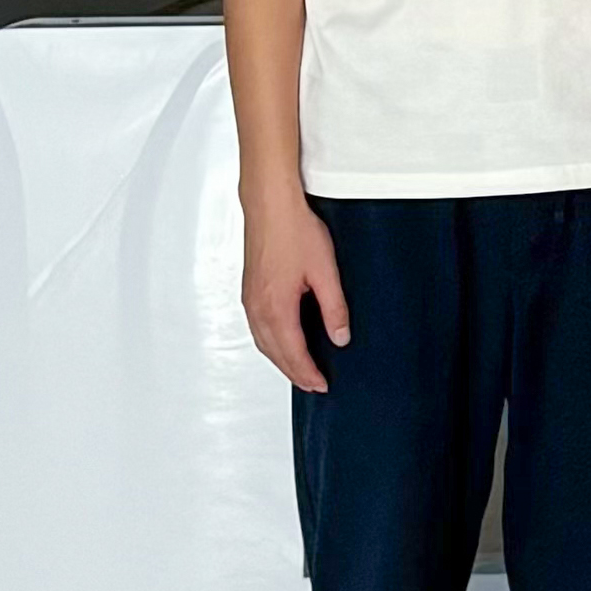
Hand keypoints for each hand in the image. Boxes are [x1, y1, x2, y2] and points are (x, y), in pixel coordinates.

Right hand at [241, 194, 348, 393]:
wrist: (270, 205)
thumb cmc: (294, 231)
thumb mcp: (325, 272)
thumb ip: (334, 308)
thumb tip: (340, 337)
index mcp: (276, 307)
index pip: (293, 353)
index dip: (308, 373)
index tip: (321, 385)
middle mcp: (257, 308)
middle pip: (274, 353)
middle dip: (294, 373)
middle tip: (312, 385)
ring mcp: (250, 299)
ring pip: (263, 342)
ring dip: (281, 360)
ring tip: (299, 369)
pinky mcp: (249, 290)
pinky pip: (257, 328)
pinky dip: (271, 343)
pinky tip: (282, 341)